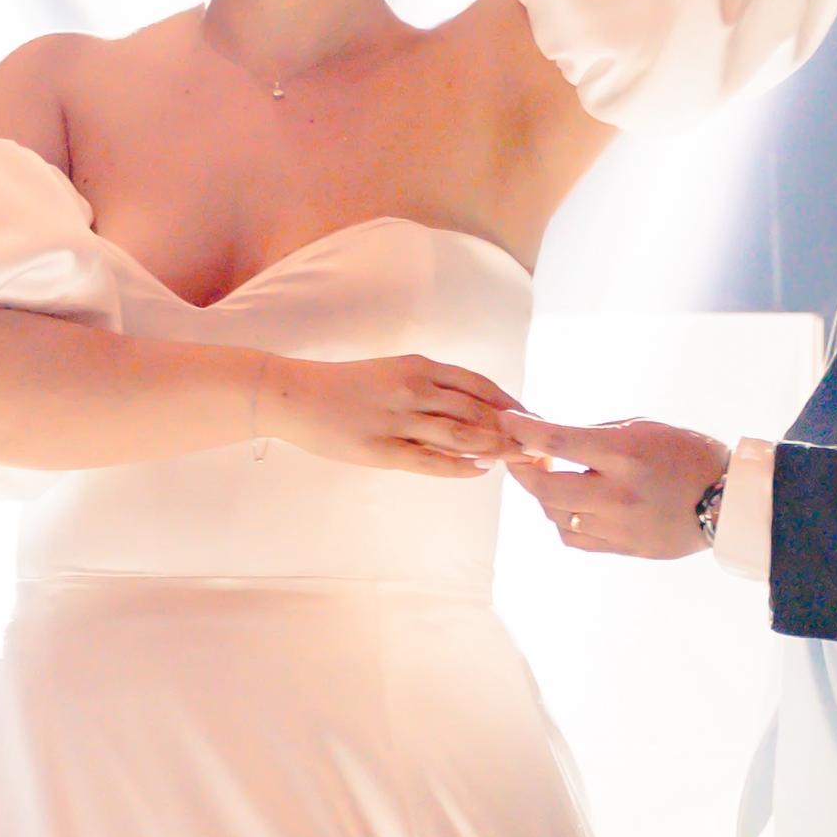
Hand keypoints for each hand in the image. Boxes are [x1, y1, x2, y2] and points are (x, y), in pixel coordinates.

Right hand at [264, 353, 524, 477]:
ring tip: (520, 460)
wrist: (295, 395)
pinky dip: (461, 466)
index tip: (536, 420)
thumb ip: (431, 387)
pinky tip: (481, 471)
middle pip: (478, 410)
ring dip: (496, 448)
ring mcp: (397, 419)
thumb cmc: (346, 386)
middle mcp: (413, 388)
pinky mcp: (381, 449)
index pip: (480, 385)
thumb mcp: (393, 373)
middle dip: (514, 430)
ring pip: (461, 434)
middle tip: (542, 447)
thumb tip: (473, 408)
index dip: (512, 404)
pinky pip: (431, 460)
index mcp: (419, 366)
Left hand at [506, 414, 729, 556]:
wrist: (728, 501)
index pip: (557, 442)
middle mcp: (617, 494)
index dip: (523, 431)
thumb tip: (550, 438)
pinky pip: (574, 538)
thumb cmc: (688, 453)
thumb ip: (596, 434)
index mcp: (624, 455)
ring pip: (555, 516)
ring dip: (543, 496)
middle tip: (522, 456)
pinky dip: (562, 520)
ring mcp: (619, 526)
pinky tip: (570, 506)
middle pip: (545, 488)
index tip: (507, 421)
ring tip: (551, 478)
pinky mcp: (624, 548)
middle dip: (523, 470)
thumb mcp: (644, 427)